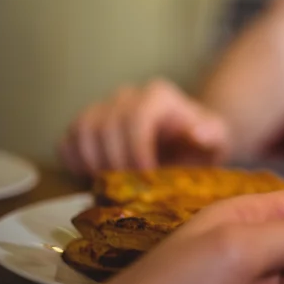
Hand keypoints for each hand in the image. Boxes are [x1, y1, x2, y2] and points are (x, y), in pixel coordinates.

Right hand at [59, 79, 229, 174]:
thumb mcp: (217, 140)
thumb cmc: (201, 143)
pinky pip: (66, 141)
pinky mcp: (85, 125)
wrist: (185, 142)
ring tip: (110, 185)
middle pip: (105, 125)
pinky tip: (93, 179)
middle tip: (128, 189)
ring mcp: (102, 108)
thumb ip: (211, 135)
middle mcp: (126, 95)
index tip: (146, 177)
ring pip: (80, 129)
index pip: (135, 117)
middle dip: (115, 162)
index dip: (136, 150)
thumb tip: (198, 133)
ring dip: (91, 162)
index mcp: (158, 95)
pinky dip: (74, 163)